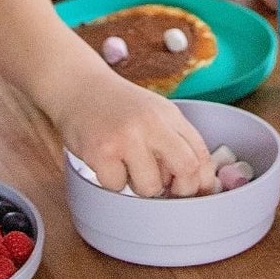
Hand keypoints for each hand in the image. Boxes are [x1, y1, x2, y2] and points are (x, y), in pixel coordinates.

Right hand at [52, 69, 219, 197]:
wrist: (78, 86)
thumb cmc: (117, 106)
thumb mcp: (154, 113)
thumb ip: (175, 141)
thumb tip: (198, 182)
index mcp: (170, 115)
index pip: (201, 154)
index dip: (201, 181)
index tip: (193, 192)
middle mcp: (152, 124)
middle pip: (186, 169)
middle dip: (180, 190)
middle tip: (165, 190)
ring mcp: (126, 138)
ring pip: (150, 188)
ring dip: (139, 186)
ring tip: (127, 165)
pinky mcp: (101, 152)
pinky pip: (117, 187)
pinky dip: (112, 181)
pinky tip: (106, 161)